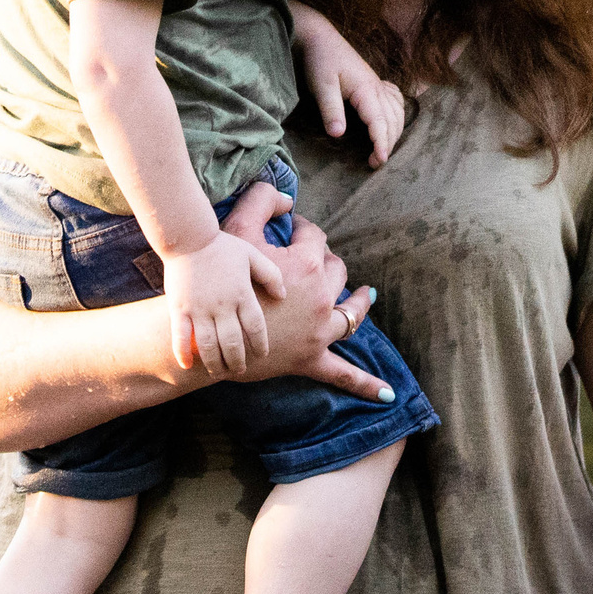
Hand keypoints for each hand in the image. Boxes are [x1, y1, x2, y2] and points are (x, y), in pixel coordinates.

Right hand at [162, 231, 272, 374]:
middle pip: (233, 342)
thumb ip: (270, 275)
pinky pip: (180, 335)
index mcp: (242, 294)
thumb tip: (283, 295)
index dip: (259, 344)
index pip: (255, 327)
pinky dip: (183, 352)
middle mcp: (222, 305)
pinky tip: (187, 365)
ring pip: (208, 345)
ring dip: (214, 362)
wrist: (188, 237)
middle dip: (238, 361)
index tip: (262, 354)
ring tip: (219, 372)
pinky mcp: (179, 308)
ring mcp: (199, 308)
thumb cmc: (222, 247)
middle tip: (240, 370)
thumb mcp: (253, 256)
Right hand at [214, 188, 393, 401]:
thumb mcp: (237, 226)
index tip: (294, 230)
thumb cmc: (220, 274)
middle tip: (315, 260)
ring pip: (351, 313)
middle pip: (337, 272)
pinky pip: (343, 373)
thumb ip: (262, 199)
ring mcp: (320, 330)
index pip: (317, 238)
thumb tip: (288, 198)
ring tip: (366, 296)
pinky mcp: (311, 358)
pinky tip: (388, 395)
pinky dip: (366, 384)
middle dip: (328, 262)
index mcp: (307, 264)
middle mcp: (321, 297)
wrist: (204, 326)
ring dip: (359, 303)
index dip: (305, 230)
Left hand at [294, 9, 409, 164]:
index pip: (380, 122)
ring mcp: (378, 84)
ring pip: (397, 112)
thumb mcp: (321, 85)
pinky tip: (391, 120)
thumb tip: (338, 135)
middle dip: (389, 143)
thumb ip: (330, 109)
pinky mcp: (374, 82)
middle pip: (393, 121)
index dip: (382, 143)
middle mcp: (377, 88)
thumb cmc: (319, 60)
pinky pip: (395, 100)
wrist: (319, 37)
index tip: (380, 161)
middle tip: (375, 163)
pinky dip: (397, 114)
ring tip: (383, 148)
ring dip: (395, 132)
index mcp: (366, 89)